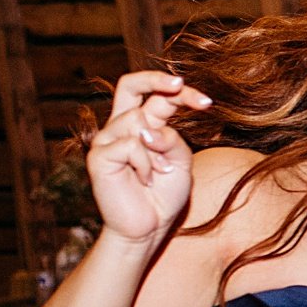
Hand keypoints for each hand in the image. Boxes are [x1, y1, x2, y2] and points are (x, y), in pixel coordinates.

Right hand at [89, 72, 207, 246]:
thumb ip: (173, 139)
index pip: (158, 95)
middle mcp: (122, 126)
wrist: (148, 228)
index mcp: (143, 125)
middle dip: (155, 78)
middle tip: (179, 84)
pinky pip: (130, 145)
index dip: (181, 92)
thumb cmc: (164, 195)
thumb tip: (149, 130)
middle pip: (129, 84)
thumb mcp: (181, 162)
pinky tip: (144, 181)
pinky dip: (146, 164)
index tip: (207, 103)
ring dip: (158, 148)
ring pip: (137, 120)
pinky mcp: (98, 156)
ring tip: (157, 173)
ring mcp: (107, 139)